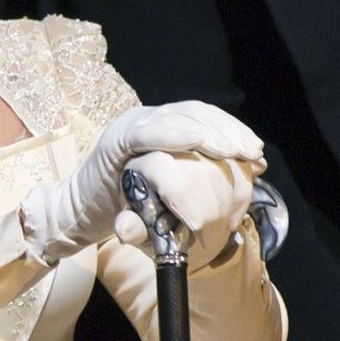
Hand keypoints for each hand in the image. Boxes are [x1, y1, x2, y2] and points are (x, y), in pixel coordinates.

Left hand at [21, 101, 262, 265]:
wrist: (87, 196)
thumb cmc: (101, 207)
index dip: (180, 135)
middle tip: (243, 152)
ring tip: (252, 150)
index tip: (210, 146)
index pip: (149, 129)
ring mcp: (153, 117)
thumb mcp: (110, 218)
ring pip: (195, 111)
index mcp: (119, 139)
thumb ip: (123, 223)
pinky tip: (249, 148)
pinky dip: (228, 129)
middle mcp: (136, 121)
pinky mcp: (170, 122)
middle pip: (180, 114)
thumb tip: (130, 230)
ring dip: (228, 128)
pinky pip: (202, 116)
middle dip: (215, 131)